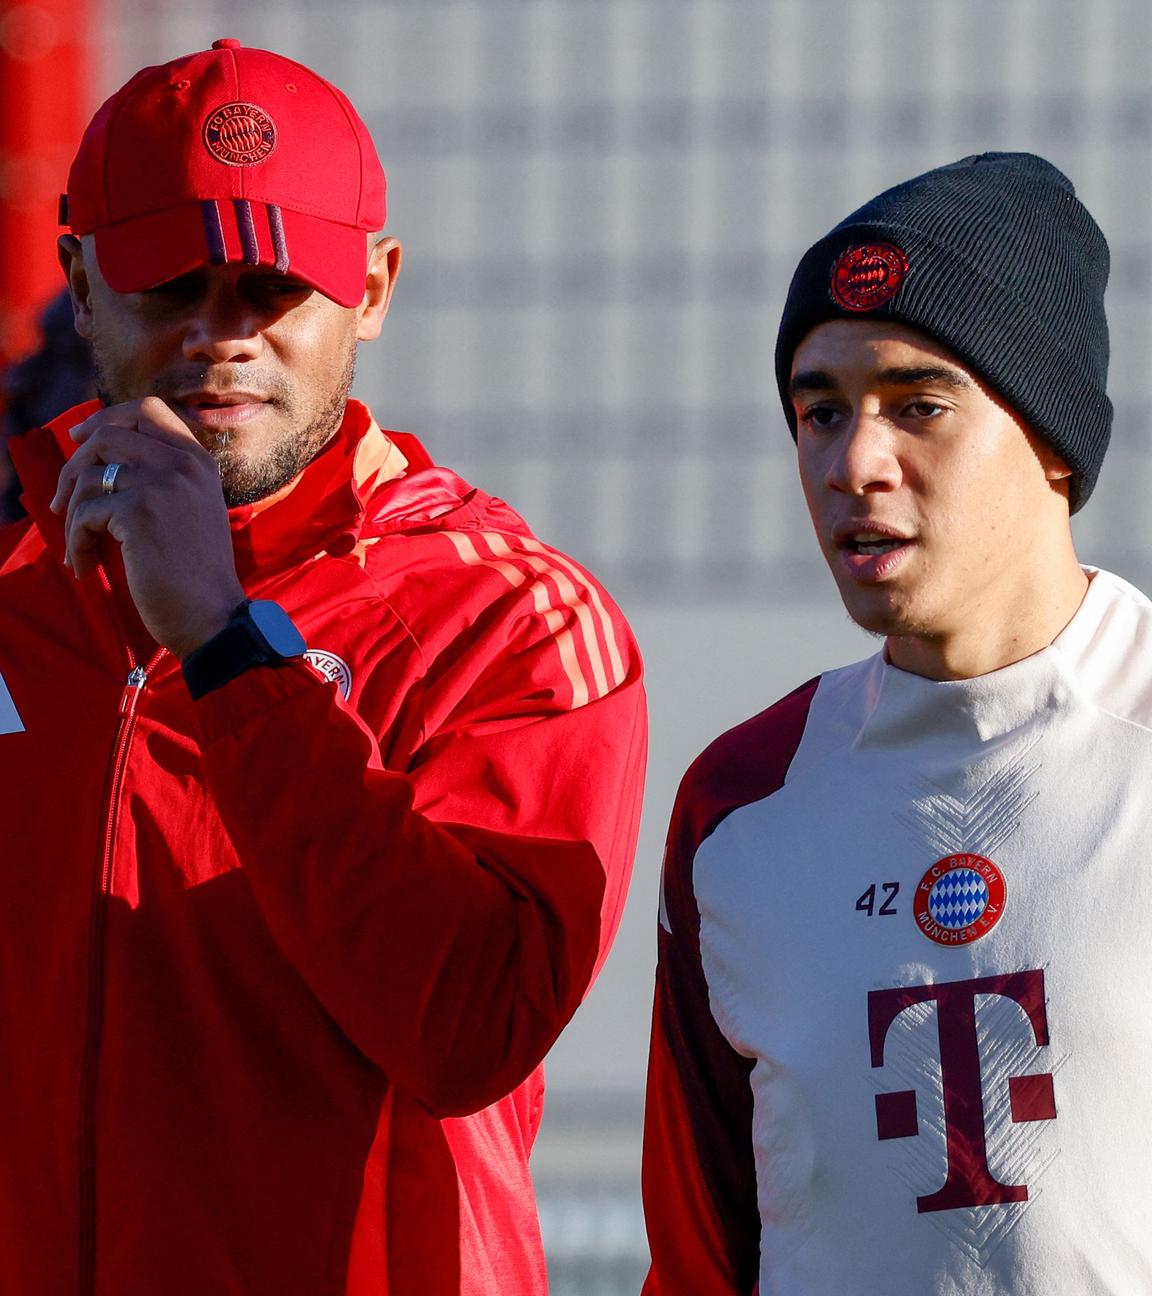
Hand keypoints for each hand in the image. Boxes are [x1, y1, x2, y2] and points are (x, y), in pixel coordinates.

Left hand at [50, 397, 246, 658]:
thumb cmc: (196, 574)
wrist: (212, 616)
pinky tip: (87, 567)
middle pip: (108, 436)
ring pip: (89, 476)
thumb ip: (162, 478)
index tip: (78, 438)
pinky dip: (76, 543)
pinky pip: (84, 514)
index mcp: (198, 461)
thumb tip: (98, 456)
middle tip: (62, 504)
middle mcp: (183, 464)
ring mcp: (162, 484)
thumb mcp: (191, 511)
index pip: (147, 411)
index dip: (106, 419)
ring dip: (73, 516)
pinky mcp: (138, 512)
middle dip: (73, 468)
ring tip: (82, 548)